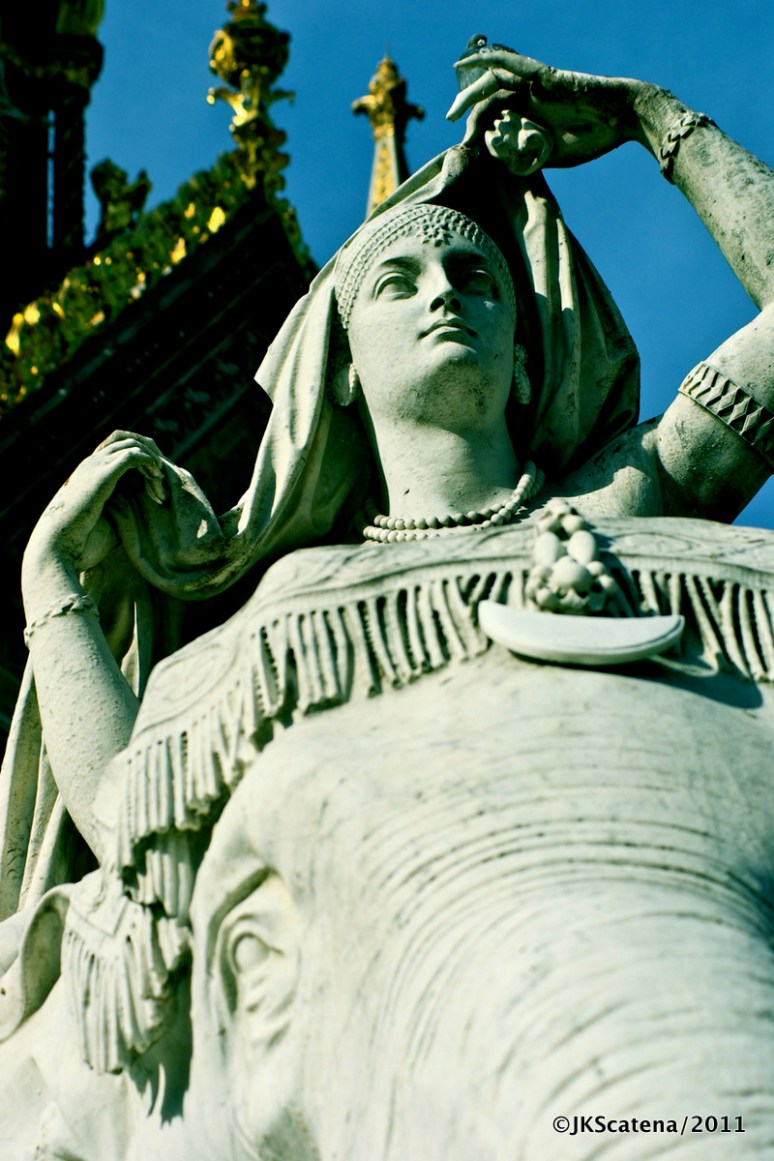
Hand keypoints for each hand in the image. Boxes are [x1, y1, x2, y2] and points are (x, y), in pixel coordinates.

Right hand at [27, 431, 166, 572]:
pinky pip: (132, 455)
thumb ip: (117, 511)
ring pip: (133, 445)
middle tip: (161, 479)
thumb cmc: (79, 541)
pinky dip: (149, 463)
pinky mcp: (102, 475)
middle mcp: (91, 463)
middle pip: (127, 440)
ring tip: (160, 482)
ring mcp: (95, 466)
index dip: (141, 459)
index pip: (118, 447)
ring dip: (152, 461)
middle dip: (150, 455)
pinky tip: (156, 479)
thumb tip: (136, 521)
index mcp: (89, 471)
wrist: (58, 545)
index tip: (155, 483)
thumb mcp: (103, 521)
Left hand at [447, 45, 646, 167]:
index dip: (478, 127)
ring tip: (452, 112)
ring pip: (493, 81)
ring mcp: (534, 83)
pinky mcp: (540, 75)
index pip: (496, 115)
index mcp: (532, 113)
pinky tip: (468, 63)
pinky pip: (509, 64)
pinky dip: (488, 60)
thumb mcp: (552, 154)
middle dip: (467, 111)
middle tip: (449, 124)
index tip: (464, 142)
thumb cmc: (593, 138)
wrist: (620, 118)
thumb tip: (505, 168)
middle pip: (489, 98)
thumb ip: (528, 155)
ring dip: (469, 94)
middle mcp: (530, 95)